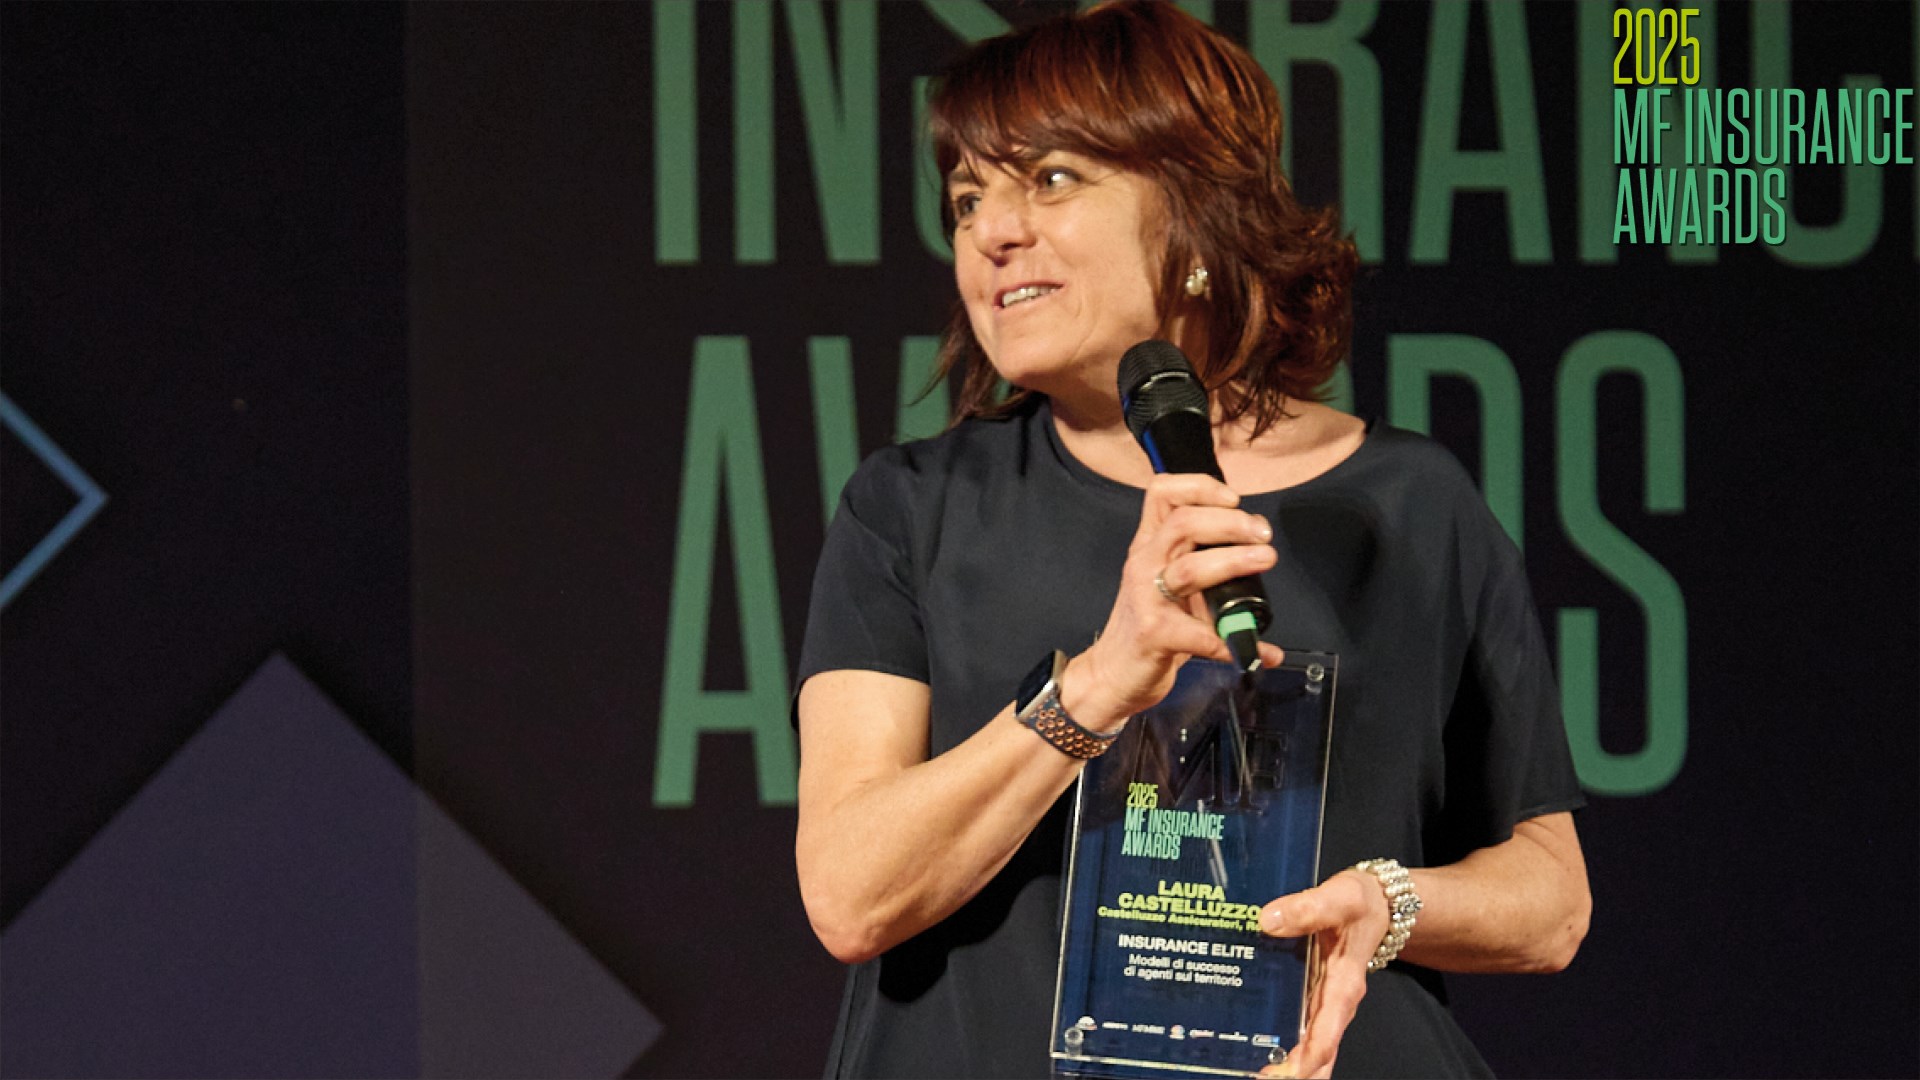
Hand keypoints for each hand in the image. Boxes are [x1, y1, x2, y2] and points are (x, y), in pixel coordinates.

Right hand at [1064, 473, 1284, 726]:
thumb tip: (1259, 551)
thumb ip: (1203, 562)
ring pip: (1190, 569)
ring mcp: (1146, 598)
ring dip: (1233, 561)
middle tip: (1263, 536)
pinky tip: (1259, 651)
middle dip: (1230, 522)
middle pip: (1183, 523)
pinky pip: (1199, 634)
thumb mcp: (1168, 582)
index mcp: (1150, 545)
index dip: (1201, 487)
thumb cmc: (1149, 626)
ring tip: (1264, 560)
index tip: (1235, 499)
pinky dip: (1232, 641)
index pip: (1163, 494)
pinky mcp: (1153, 634)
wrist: (1112, 674)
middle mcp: (1145, 563)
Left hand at [1255, 871, 1389, 1078]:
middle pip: (1317, 1050)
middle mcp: (1334, 1002)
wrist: (1380, 904)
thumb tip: (1267, 920)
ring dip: (1285, 1063)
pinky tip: (1254, 1049)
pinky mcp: (1313, 995)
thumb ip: (1307, 908)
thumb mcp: (1340, 898)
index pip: (1328, 1029)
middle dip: (1293, 1072)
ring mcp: (1324, 1002)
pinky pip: (1299, 1027)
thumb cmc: (1362, 903)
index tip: (1290, 1075)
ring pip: (1308, 1045)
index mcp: (1344, 984)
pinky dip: (1281, 1043)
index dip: (1310, 1056)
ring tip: (1251, 1072)